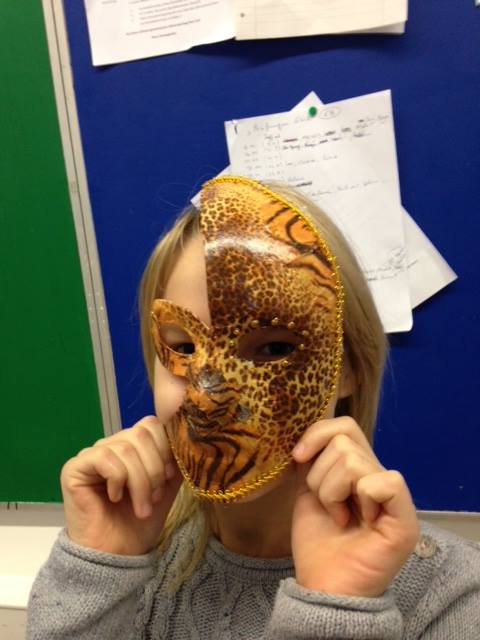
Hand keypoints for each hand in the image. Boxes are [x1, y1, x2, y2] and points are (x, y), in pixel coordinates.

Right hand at [61, 416, 181, 554]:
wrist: (117, 555)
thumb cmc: (140, 523)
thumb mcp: (166, 488)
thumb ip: (174, 462)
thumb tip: (184, 442)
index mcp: (132, 447)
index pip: (151, 424)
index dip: (166, 448)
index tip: (171, 477)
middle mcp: (111, 445)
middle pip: (141, 434)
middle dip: (155, 469)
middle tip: (155, 498)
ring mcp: (91, 454)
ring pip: (125, 448)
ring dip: (140, 482)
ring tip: (141, 507)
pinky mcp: (74, 467)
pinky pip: (104, 458)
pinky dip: (118, 479)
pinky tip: (115, 498)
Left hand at [291, 416, 419, 597]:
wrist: (324, 585)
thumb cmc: (317, 541)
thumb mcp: (307, 491)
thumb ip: (312, 461)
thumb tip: (305, 436)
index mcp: (357, 468)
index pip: (344, 425)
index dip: (317, 434)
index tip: (297, 457)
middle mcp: (378, 475)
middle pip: (344, 440)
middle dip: (320, 475)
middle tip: (326, 505)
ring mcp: (394, 495)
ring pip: (353, 460)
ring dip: (332, 492)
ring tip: (338, 517)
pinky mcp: (405, 516)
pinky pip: (381, 482)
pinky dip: (360, 499)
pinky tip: (359, 521)